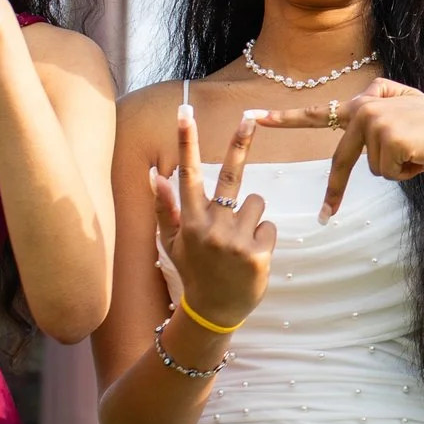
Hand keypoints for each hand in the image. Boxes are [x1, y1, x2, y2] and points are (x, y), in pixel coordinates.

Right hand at [151, 106, 274, 329]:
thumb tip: (153, 175)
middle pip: (230, 175)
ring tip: (239, 241)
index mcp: (190, 220)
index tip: (186, 112)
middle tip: (250, 116)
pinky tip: (251, 256)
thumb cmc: (194, 271)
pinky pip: (270, 227)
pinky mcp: (258, 253)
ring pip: (258, 204)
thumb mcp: (173, 243)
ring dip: (253, 217)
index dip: (187, 141)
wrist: (214, 311)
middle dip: (239, 142)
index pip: (187, 173)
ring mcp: (235, 240)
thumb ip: (166, 208)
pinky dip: (264, 238)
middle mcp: (211, 226)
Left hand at [250, 78, 423, 221]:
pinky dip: (404, 173)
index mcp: (362, 105)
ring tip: (416, 153)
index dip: (285, 118)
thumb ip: (376, 106)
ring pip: (369, 169)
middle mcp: (363, 108)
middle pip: (342, 160)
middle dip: (336, 191)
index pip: (318, 114)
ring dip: (395, 170)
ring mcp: (375, 121)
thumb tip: (353, 113)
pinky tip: (421, 157)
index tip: (253, 120)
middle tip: (325, 217)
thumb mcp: (403, 110)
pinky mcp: (387, 138)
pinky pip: (385, 173)